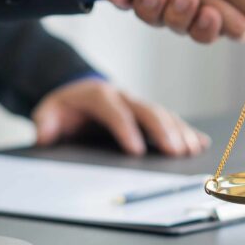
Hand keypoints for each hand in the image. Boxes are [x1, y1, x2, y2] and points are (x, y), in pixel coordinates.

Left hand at [32, 77, 209, 156]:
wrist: (78, 92)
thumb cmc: (66, 107)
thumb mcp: (48, 110)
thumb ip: (46, 122)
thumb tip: (45, 135)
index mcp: (99, 95)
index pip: (115, 111)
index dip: (126, 129)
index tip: (136, 150)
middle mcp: (124, 96)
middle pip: (147, 110)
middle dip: (163, 131)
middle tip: (176, 152)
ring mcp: (139, 104)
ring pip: (163, 114)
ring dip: (179, 131)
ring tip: (191, 150)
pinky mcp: (148, 114)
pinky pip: (171, 120)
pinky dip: (186, 131)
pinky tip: (199, 143)